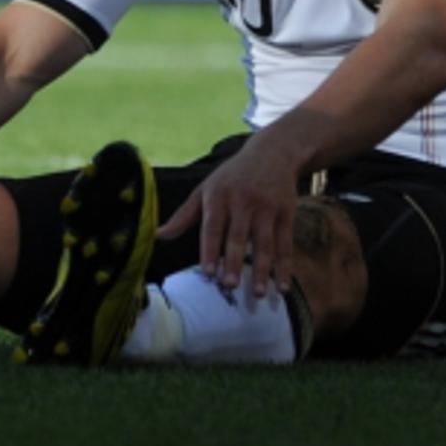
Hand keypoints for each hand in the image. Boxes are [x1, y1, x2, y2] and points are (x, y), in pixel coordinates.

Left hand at [158, 139, 298, 296]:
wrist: (272, 152)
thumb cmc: (231, 177)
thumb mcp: (205, 189)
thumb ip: (184, 215)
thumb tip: (158, 235)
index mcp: (218, 197)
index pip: (212, 227)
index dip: (210, 250)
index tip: (208, 273)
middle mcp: (243, 202)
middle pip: (238, 236)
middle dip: (234, 261)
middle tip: (229, 286)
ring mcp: (267, 207)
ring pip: (264, 242)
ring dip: (262, 269)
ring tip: (258, 293)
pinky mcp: (287, 213)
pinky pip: (285, 243)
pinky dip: (285, 266)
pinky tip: (282, 286)